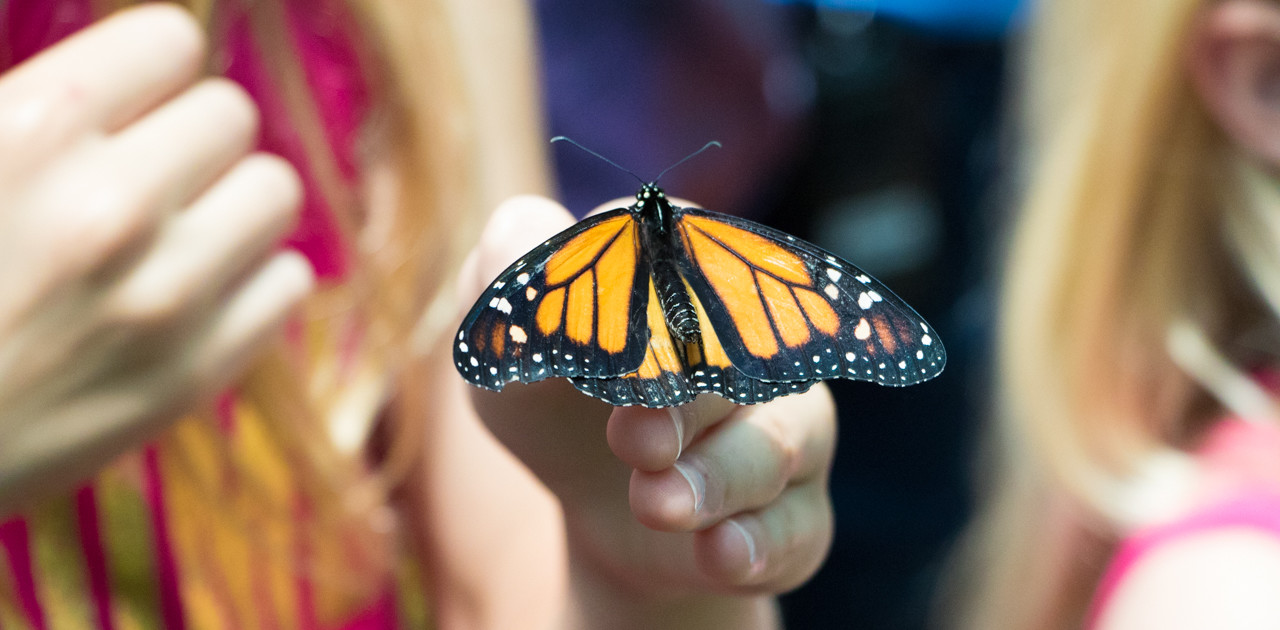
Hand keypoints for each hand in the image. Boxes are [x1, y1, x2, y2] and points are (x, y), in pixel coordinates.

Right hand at [0, 5, 312, 511]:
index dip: (143, 68)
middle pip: (231, 115)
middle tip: (143, 174)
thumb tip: (123, 72)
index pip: (168, 40)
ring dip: (231, 201)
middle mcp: (110, 208)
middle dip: (187, 136)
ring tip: (175, 230)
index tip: (124, 101)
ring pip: (274, 192)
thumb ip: (34, 105)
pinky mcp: (190, 377)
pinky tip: (195, 292)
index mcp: (30, 130)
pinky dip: (250, 279)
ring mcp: (162, 300)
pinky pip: (287, 283)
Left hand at [461, 196, 835, 628]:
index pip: (697, 260)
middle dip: (688, 400)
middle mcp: (757, 352)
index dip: (657, 300)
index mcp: (695, 283)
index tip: (608, 346)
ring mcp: (787, 434)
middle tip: (634, 435)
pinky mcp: (798, 517)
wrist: (598, 511)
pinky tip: (718, 552)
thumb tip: (529, 238)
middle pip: (747, 360)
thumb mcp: (512, 342)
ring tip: (656, 505)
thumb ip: (506, 270)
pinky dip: (757, 543)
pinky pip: (797, 528)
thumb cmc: (559, 402)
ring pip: (777, 447)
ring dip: (717, 478)